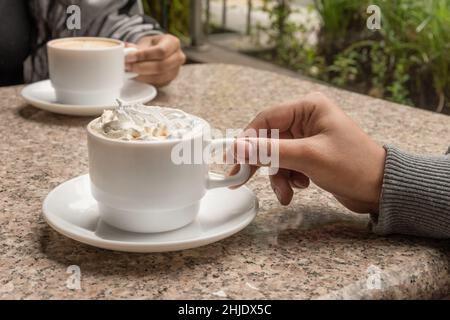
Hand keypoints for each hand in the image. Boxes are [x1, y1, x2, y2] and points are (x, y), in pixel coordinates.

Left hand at [125, 34, 185, 86]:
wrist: (159, 53)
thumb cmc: (153, 46)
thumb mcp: (146, 42)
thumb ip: (136, 47)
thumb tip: (125, 50)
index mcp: (173, 43)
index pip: (160, 51)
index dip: (144, 55)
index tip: (128, 56)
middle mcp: (178, 57)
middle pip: (161, 66)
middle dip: (141, 67)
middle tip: (127, 66)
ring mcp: (175, 71)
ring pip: (158, 77)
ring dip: (141, 75)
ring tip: (128, 71)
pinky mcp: (169, 80)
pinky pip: (156, 83)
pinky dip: (144, 80)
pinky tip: (134, 76)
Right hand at [231, 92, 385, 213]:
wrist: (380, 189)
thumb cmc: (353, 166)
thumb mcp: (308, 157)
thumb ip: (270, 151)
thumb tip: (238, 147)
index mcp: (309, 108)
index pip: (266, 119)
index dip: (247, 139)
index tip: (233, 157)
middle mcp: (306, 119)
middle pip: (269, 139)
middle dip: (261, 162)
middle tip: (241, 178)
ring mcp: (307, 138)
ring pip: (276, 155)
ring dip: (278, 176)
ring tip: (286, 193)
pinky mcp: (309, 154)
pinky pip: (287, 165)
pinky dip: (288, 179)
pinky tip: (299, 187)